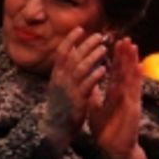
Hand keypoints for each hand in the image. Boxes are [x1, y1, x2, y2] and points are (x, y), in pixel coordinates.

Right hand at [45, 27, 106, 146]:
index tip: (80, 29)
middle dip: (85, 44)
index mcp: (56, 76)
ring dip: (92, 57)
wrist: (54, 129)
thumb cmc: (60, 107)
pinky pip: (87, 85)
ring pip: (80, 68)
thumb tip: (69, 54)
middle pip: (72, 57)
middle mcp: (60, 80)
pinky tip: (104, 68)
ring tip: (104, 48)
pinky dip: (94, 76)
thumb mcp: (58, 86)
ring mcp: (68, 90)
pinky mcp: (77, 100)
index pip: (61, 53)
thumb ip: (64, 71)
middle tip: (99, 35)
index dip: (70, 39)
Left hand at [88, 37, 150, 158]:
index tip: (114, 43)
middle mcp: (123, 94)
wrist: (114, 147)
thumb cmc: (107, 128)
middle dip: (125, 55)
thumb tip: (86, 82)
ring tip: (134, 46)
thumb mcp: (95, 108)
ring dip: (132, 61)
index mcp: (114, 93)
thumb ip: (93, 94)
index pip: (115, 72)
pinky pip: (134, 91)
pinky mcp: (132, 108)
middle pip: (124, 71)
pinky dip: (136, 79)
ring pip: (131, 77)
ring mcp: (129, 100)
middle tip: (126, 38)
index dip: (115, 58)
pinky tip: (139, 67)